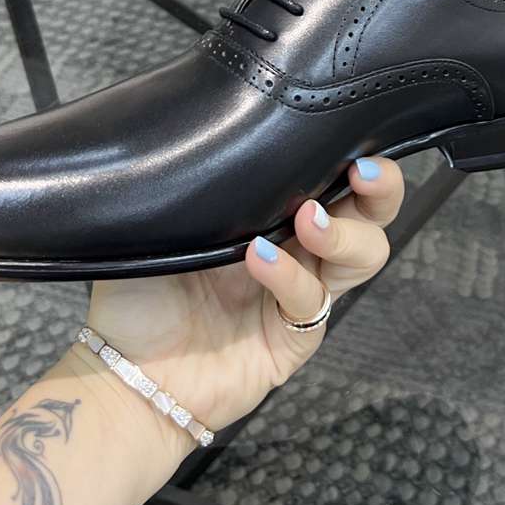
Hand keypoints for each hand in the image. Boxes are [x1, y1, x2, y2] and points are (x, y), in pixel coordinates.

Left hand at [79, 157, 403, 467]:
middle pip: (372, 212)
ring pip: (364, 254)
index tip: (352, 140)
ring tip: (306, 220)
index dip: (357, 154)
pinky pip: (310, 299)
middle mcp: (297, 247)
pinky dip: (289, 274)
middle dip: (382, 188)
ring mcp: (299, 292)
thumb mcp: (157, 222)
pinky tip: (258, 258)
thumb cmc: (136, 296)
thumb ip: (187, 181)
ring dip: (343, 232)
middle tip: (361, 173)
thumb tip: (201, 129)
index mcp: (272, 210)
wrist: (122, 375)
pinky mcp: (294, 337)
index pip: (334, 174)